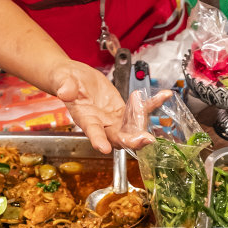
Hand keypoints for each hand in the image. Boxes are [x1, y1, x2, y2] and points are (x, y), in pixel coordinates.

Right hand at [54, 62, 169, 152]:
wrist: (75, 78)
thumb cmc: (65, 81)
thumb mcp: (62, 79)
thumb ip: (65, 86)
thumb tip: (65, 91)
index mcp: (85, 119)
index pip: (92, 131)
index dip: (98, 140)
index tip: (105, 148)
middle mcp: (102, 124)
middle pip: (118, 138)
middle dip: (132, 140)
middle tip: (146, 140)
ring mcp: (115, 120)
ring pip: (133, 128)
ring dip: (147, 122)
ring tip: (157, 105)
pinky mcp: (124, 112)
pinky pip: (141, 111)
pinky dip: (153, 104)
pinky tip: (164, 95)